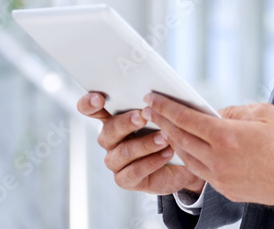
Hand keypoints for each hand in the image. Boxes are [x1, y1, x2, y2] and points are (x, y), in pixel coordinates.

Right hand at [76, 92, 204, 195]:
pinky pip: (134, 171)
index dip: (89, 103)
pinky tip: (167, 153)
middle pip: (109, 130)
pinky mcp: (124, 179)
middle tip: (143, 117)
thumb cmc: (171, 131)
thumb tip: (156, 94)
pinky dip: (152, 161)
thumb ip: (154, 104)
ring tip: (165, 138)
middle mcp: (109, 139)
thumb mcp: (164, 114)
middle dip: (126, 123)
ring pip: (124, 152)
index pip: (90, 108)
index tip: (99, 98)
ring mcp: (114, 160)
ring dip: (146, 144)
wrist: (184, 162)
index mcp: (112, 118)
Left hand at [143, 94, 273, 209]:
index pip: (186, 119)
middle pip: (180, 139)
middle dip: (163, 122)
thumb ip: (233, 112)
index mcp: (228, 137)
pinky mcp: (229, 192)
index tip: (153, 98)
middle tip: (151, 110)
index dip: (166, 107)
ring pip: (187, 158)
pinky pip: (202, 172)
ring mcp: (223, 180)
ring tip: (167, 127)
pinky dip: (191, 158)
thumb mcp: (264, 113)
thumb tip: (213, 113)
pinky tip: (190, 147)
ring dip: (174, 141)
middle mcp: (220, 161)